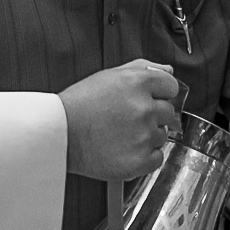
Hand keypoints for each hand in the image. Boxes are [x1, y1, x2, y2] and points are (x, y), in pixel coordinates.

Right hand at [59, 59, 178, 180]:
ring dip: (147, 136)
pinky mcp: (140, 160)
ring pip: (162, 135)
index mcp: (138, 83)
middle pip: (168, 112)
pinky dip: (145, 157)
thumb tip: (168, 70)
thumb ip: (142, 69)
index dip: (159, 93)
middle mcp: (144, 108)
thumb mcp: (109, 76)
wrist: (58, 136)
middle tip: (127, 119)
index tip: (148, 99)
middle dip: (152, 114)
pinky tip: (124, 149)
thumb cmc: (78, 106)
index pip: (171, 86)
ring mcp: (144, 136)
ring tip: (120, 135)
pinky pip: (157, 158)